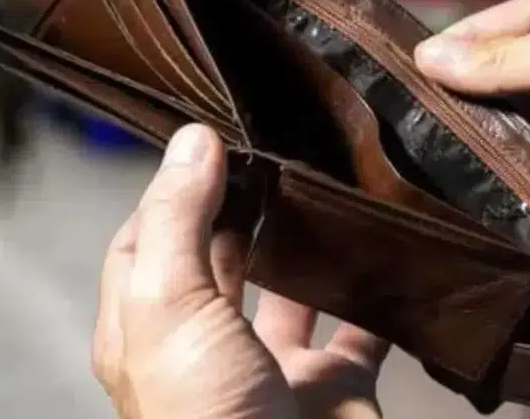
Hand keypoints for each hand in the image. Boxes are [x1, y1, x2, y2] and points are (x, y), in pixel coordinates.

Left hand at [93, 124, 387, 418]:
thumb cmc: (203, 418)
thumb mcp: (168, 304)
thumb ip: (177, 219)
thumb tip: (189, 139)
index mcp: (143, 328)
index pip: (143, 239)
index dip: (171, 188)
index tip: (210, 139)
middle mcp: (202, 347)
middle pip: (218, 259)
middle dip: (241, 207)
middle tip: (276, 147)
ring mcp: (268, 369)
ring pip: (289, 291)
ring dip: (307, 247)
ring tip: (328, 183)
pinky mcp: (332, 389)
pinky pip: (360, 331)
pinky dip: (374, 293)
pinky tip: (386, 248)